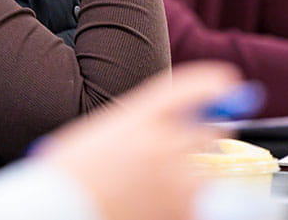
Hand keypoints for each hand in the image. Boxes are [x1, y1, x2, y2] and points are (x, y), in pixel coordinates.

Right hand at [38, 63, 240, 219]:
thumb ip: (141, 120)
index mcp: (140, 116)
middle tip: (187, 145)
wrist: (62, 209)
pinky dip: (183, 201)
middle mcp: (164, 142)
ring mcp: (177, 179)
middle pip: (211, 129)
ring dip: (192, 172)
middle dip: (204, 134)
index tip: (225, 81)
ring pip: (207, 169)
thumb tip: (183, 123)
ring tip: (154, 183)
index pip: (191, 88)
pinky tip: (151, 202)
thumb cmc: (73, 172)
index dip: (212, 82)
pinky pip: (198, 201)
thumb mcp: (102, 130)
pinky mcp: (183, 210)